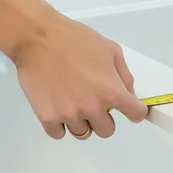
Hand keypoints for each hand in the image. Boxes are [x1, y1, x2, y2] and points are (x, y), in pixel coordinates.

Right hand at [5, 6, 147, 139]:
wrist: (37, 39)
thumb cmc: (73, 40)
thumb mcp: (110, 50)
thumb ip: (124, 75)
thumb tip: (129, 94)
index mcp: (111, 91)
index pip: (135, 115)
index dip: (134, 110)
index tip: (129, 108)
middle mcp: (91, 107)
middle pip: (107, 130)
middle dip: (104, 117)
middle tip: (93, 101)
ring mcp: (68, 114)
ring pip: (83, 133)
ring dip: (81, 121)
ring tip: (73, 100)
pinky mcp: (47, 117)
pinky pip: (59, 133)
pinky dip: (60, 124)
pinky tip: (59, 107)